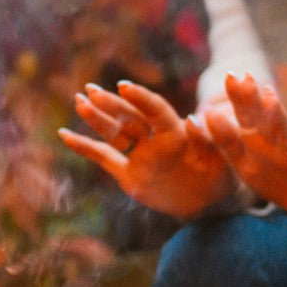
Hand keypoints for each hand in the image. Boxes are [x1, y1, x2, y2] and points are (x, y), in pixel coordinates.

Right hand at [58, 81, 239, 219]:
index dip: (140, 98)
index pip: (154, 111)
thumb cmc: (221, 174)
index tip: (123, 86)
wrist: (211, 200)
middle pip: (129, 118)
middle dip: (110, 104)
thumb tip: (193, 119)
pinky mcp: (129, 174)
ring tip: (79, 101)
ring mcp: (140, 155)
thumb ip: (205, 139)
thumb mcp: (219, 157)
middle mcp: (154, 140)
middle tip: (90, 90)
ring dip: (96, 118)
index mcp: (176, 132)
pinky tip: (64, 135)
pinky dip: (85, 147)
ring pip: (114, 133)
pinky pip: (104, 158)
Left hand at [201, 72, 286, 222]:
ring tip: (269, 97)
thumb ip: (228, 143)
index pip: (246, 120)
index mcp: (259, 146)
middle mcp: (278, 146)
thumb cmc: (274, 179)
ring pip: (286, 134)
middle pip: (263, 122)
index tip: (229, 76)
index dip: (238, 101)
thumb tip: (201, 117)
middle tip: (243, 77)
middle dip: (253, 102)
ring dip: (279, 117)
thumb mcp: (247, 166)